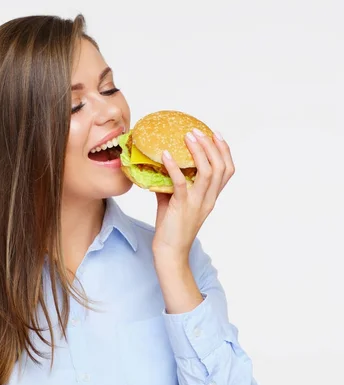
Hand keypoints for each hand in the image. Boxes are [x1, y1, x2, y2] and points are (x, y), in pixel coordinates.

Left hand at [152, 128, 233, 261]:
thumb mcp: (173, 202)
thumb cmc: (171, 228)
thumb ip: (171, 184)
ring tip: (187, 137)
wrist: (170, 252)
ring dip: (198, 151)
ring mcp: (198, 203)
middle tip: (198, 131)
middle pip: (221, 167)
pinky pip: (181, 183)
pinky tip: (165, 155)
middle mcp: (209, 199)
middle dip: (211, 146)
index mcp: (211, 198)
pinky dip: (174, 167)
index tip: (216, 134)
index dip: (224, 151)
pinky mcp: (183, 207)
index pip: (227, 171)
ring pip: (208, 171)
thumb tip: (157, 166)